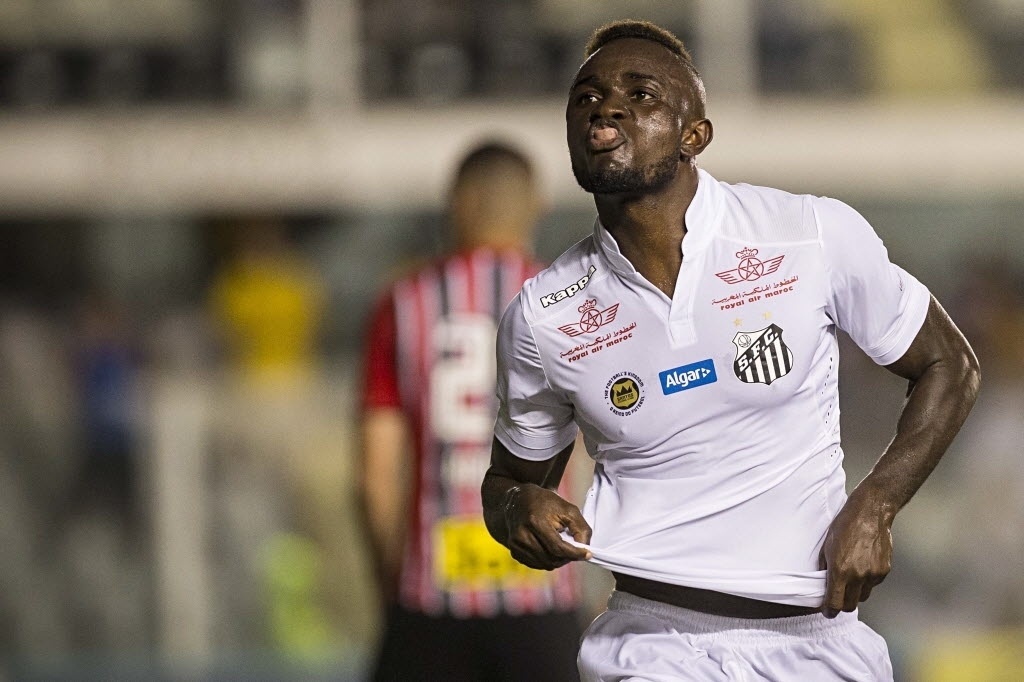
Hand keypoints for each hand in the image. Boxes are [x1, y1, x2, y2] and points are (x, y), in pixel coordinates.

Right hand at [503, 484, 592, 569]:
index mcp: (535, 521)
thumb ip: (580, 528)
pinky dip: (547, 560)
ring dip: (558, 560)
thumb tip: (585, 548)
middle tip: (574, 549)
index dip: (575, 553)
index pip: (558, 547)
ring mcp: (516, 544)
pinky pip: (536, 564)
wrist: (517, 500)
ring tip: (561, 546)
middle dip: (567, 557)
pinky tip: (549, 548)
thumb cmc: (544, 503)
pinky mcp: (514, 550)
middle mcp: (522, 535)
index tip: (587, 554)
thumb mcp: (567, 509)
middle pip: (552, 558)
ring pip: (545, 564)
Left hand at [819, 490, 893, 617]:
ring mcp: (873, 574)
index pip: (835, 603)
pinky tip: (862, 566)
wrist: (870, 513)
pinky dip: (867, 582)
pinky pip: (873, 584)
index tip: (827, 611)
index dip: (829, 610)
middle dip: (842, 605)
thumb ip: (825, 568)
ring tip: (850, 579)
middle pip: (850, 605)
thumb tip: (823, 585)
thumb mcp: (827, 546)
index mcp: (840, 570)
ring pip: (863, 596)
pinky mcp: (884, 570)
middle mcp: (858, 576)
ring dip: (855, 593)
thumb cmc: (844, 526)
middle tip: (837, 599)